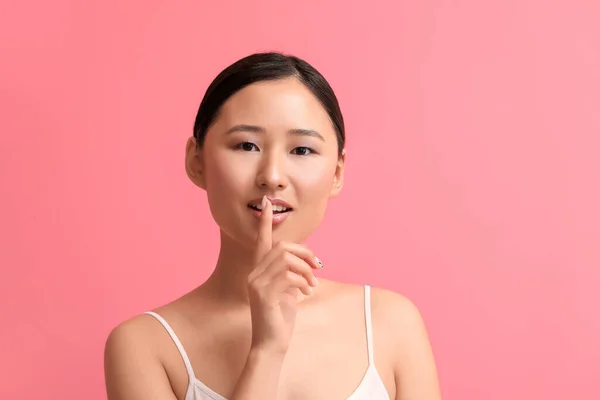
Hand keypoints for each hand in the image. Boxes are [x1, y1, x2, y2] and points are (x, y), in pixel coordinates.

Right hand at [247, 196, 321, 354]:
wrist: (271, 344)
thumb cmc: (280, 318)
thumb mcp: (289, 291)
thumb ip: (292, 273)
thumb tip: (306, 261)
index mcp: (259, 271)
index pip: (261, 241)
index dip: (266, 222)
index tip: (268, 203)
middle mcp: (254, 274)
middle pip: (281, 247)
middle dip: (304, 253)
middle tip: (317, 267)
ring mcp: (256, 284)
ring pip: (285, 260)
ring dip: (305, 270)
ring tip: (312, 284)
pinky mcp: (263, 294)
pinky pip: (288, 276)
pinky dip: (302, 282)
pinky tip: (306, 293)